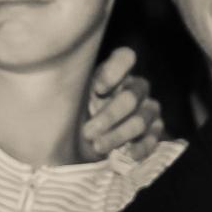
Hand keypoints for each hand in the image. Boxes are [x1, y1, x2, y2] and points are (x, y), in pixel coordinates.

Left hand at [80, 46, 165, 161]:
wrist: (84, 141)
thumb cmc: (75, 112)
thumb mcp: (70, 97)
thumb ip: (69, 86)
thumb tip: (57, 80)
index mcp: (115, 72)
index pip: (125, 58)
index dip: (114, 71)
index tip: (97, 89)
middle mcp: (135, 87)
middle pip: (131, 96)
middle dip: (109, 116)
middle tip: (86, 132)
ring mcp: (147, 109)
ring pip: (141, 120)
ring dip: (118, 135)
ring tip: (97, 146)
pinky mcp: (154, 131)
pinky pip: (153, 138)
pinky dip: (140, 148)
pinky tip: (126, 154)